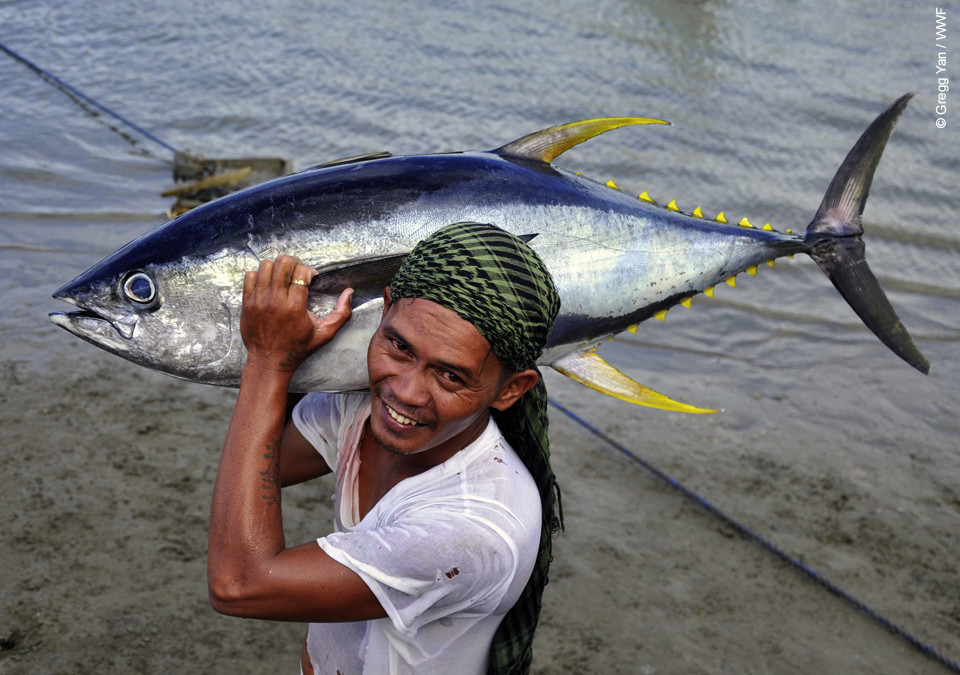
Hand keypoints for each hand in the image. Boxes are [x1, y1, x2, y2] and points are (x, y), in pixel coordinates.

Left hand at [240, 255, 352, 373]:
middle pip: (282, 263)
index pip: (301, 273)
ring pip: (265, 266)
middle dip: (293, 263)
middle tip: (296, 271)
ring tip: (282, 276)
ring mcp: (258, 301)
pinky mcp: (246, 303)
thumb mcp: (325, 334)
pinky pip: (250, 275)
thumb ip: (341, 313)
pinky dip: (260, 274)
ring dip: (276, 267)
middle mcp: (275, 301)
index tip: (310, 278)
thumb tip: (350, 292)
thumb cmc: (297, 348)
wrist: (269, 361)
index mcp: (295, 308)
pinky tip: (268, 283)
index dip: (309, 270)